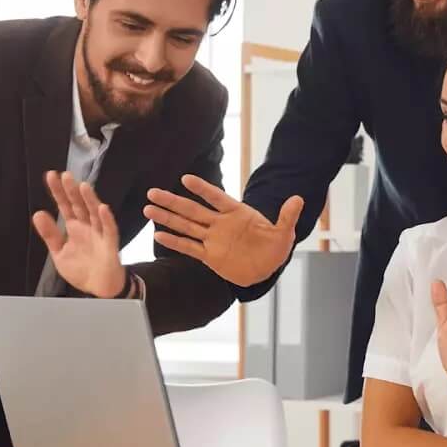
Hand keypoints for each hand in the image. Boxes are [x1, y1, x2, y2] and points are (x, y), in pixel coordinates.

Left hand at [31, 171, 127, 298]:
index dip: (58, 192)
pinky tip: (101, 208)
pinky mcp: (109, 244)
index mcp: (74, 227)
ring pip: (94, 213)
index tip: (50, 175)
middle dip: (72, 191)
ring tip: (82, 186)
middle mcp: (87, 226)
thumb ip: (50, 234)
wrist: (99, 288)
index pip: (65, 206)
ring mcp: (99, 234)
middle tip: (65, 175)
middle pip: (79, 205)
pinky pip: (109, 229)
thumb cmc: (81, 269)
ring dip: (89, 199)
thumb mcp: (59, 253)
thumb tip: (37, 214)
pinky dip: (106, 219)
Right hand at [144, 175, 304, 287]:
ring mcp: (213, 239)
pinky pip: (189, 248)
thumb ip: (287, 216)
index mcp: (237, 213)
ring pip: (186, 227)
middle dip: (173, 201)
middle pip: (192, 210)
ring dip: (168, 218)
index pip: (216, 198)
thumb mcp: (284, 232)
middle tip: (152, 192)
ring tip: (148, 209)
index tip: (186, 179)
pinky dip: (175, 242)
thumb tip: (298, 199)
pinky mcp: (210, 256)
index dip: (202, 189)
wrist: (268, 267)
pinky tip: (158, 235)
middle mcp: (221, 224)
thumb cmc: (275, 246)